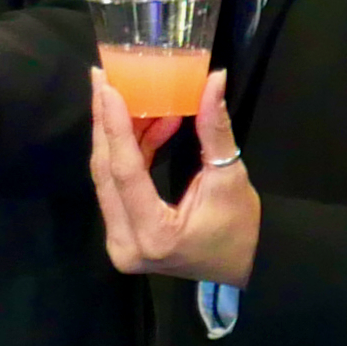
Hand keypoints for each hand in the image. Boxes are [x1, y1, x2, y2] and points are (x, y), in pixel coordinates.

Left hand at [90, 69, 259, 282]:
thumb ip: (215, 130)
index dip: (115, 126)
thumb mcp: (229, 177)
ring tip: (130, 95)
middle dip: (106, 122)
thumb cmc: (240, 227)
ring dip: (119, 134)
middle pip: (107, 172)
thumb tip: (214, 80)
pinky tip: (148, 124)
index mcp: (154, 235)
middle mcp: (126, 243)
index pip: (125, 171)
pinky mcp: (121, 235)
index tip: (106, 87)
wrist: (243, 265)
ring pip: (107, 177)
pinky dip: (129, 152)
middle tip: (103, 79)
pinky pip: (116, 186)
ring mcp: (119, 242)